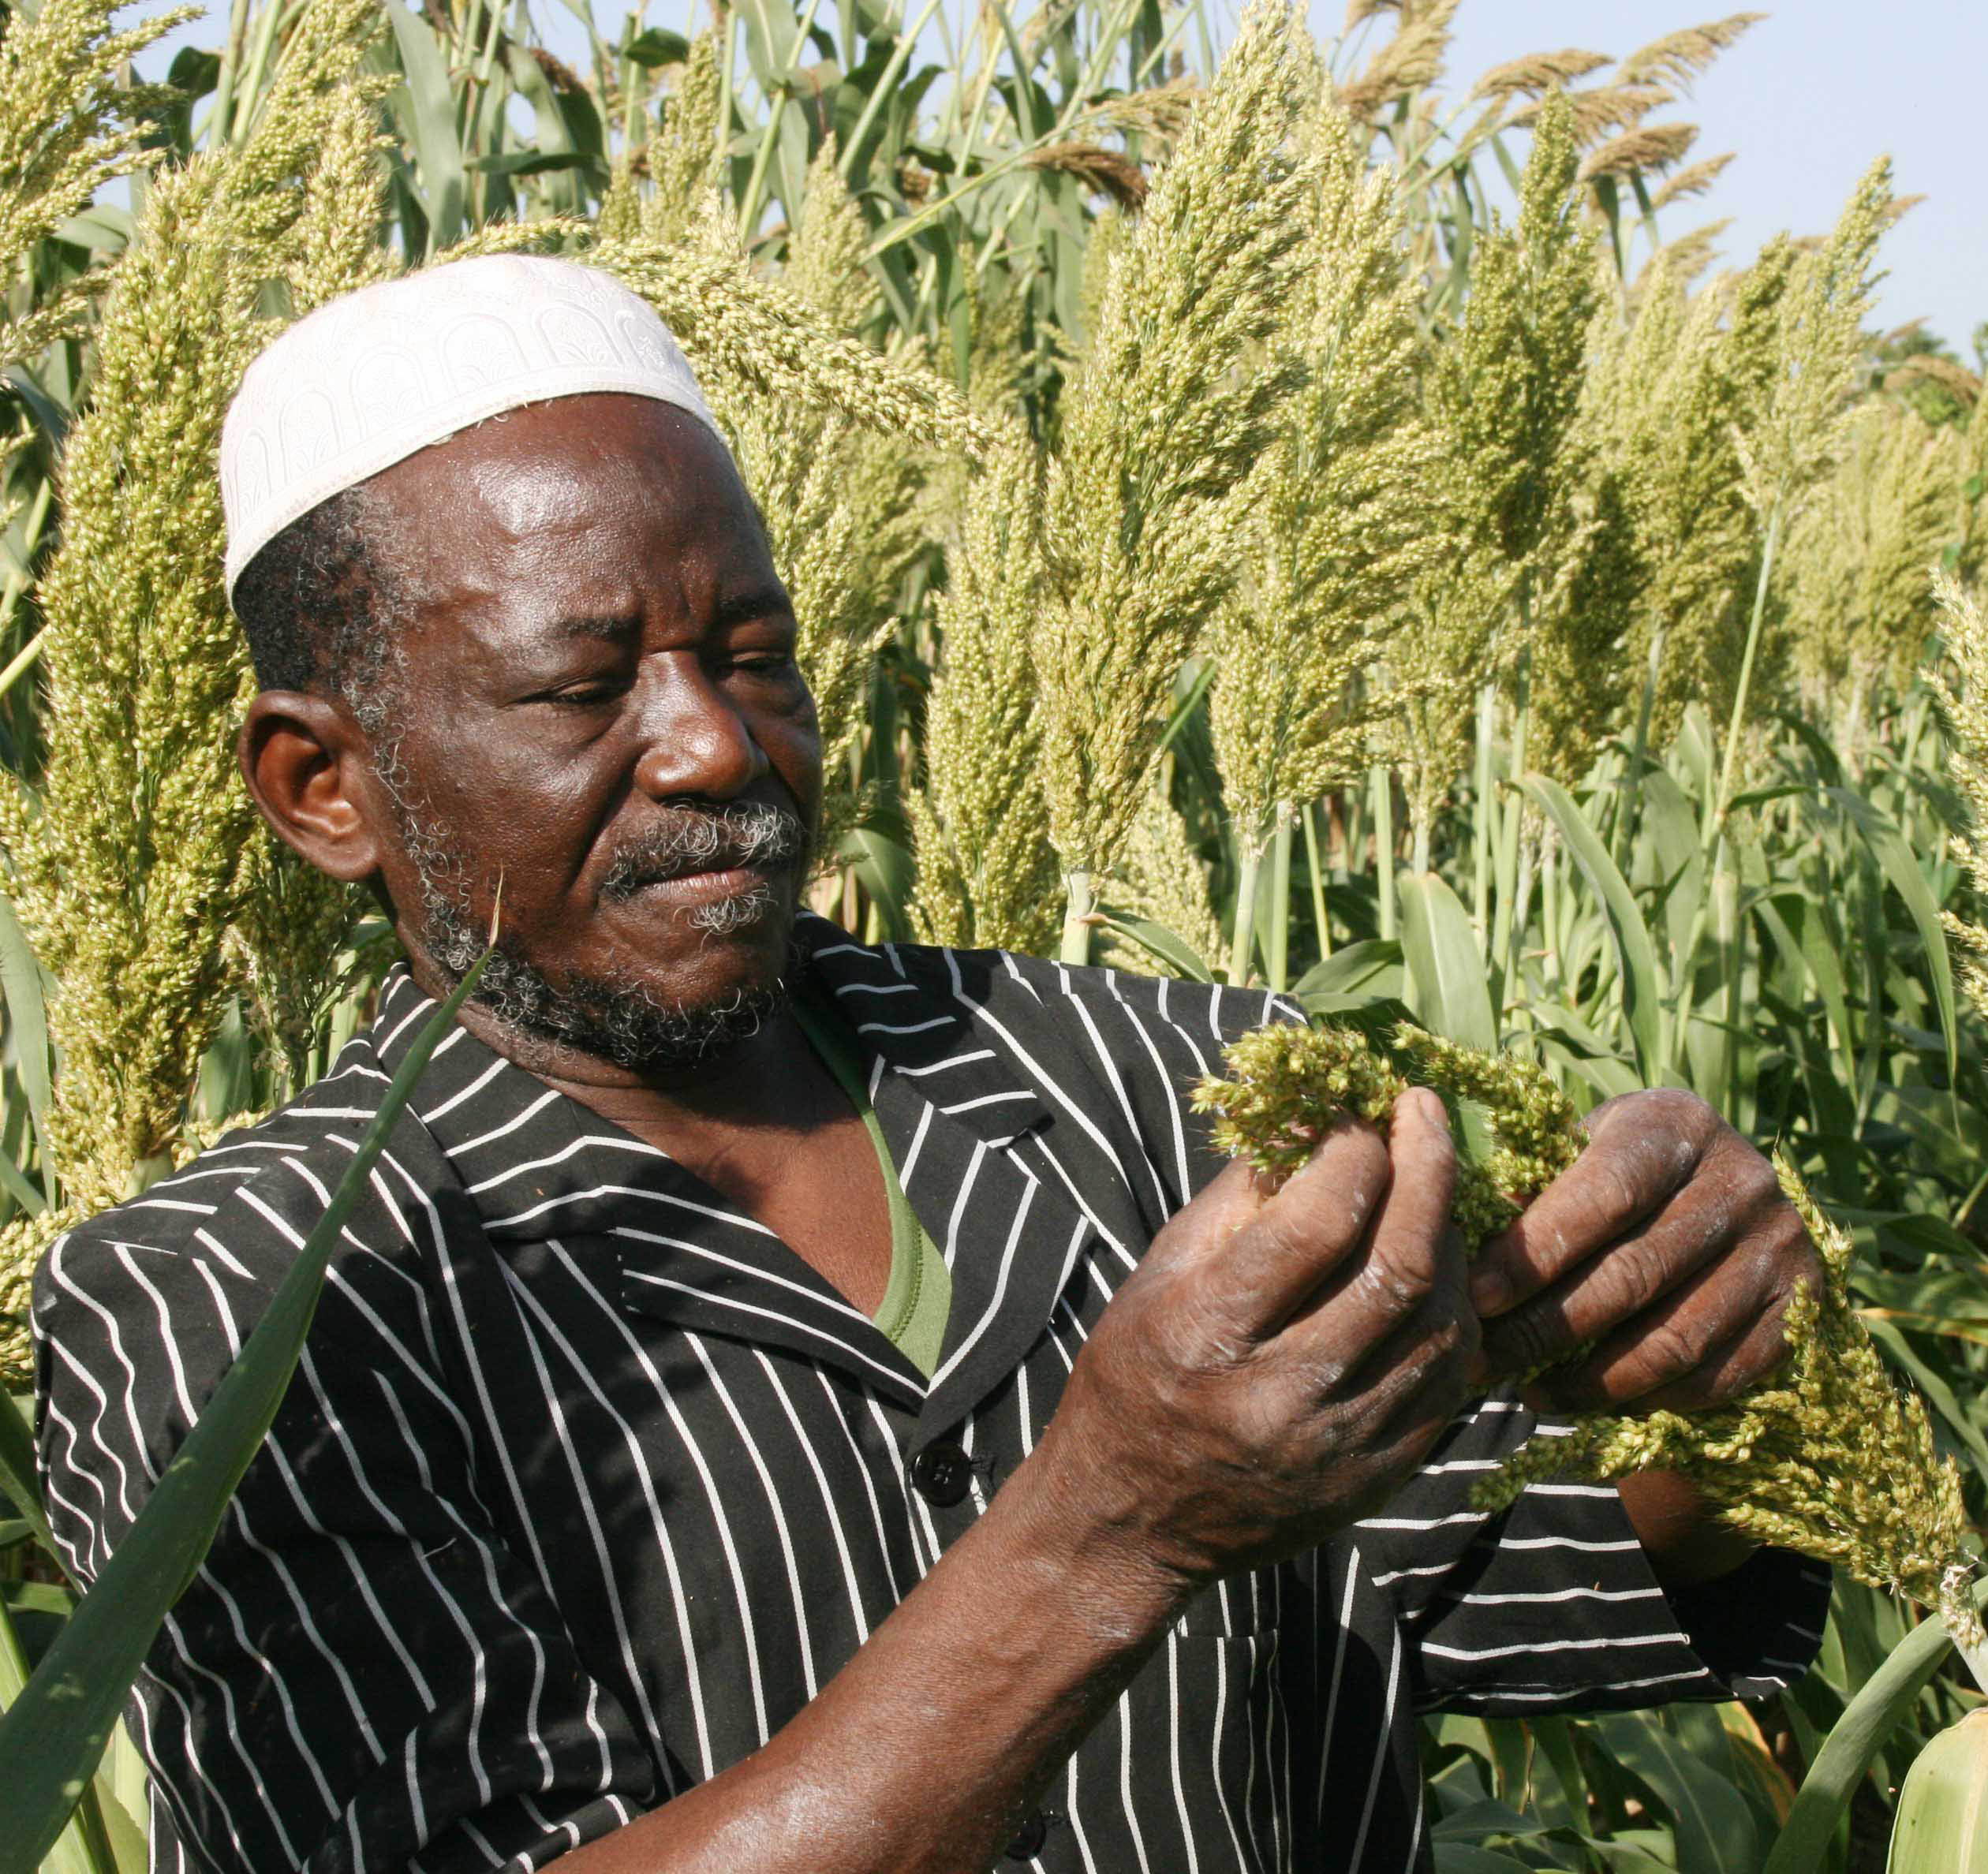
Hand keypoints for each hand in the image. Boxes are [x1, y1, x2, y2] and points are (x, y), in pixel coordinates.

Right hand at [1040, 1088, 1478, 1588]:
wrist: (1133, 1521)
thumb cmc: (1137, 1373)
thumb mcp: (1160, 1273)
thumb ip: (1240, 1195)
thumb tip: (1313, 1118)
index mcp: (1209, 1334)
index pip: (1315, 1224)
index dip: (1351, 1150)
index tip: (1356, 1114)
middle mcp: (1280, 1395)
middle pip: (1395, 1265)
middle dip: (1426, 1169)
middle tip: (1422, 1112)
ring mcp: (1339, 1445)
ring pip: (1439, 1320)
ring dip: (1451, 1237)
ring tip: (1433, 1190)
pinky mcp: (1379, 1476)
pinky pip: (1451, 1379)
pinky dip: (1454, 1310)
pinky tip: (1440, 1271)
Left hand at [1468, 1088, 1819, 1413]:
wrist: (1732, 1190)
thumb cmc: (1623, 1168)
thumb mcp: (1584, 1149)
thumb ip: (1534, 1182)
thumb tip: (1456, 1237)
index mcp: (1676, 1124)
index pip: (1600, 1197)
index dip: (1532, 1255)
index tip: (1472, 1298)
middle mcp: (1742, 1180)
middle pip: (1632, 1277)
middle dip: (1543, 1329)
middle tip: (1481, 1361)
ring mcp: (1782, 1247)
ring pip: (1672, 1340)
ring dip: (1589, 1380)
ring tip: (1526, 1391)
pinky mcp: (1800, 1308)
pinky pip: (1715, 1376)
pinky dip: (1646, 1399)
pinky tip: (1590, 1402)